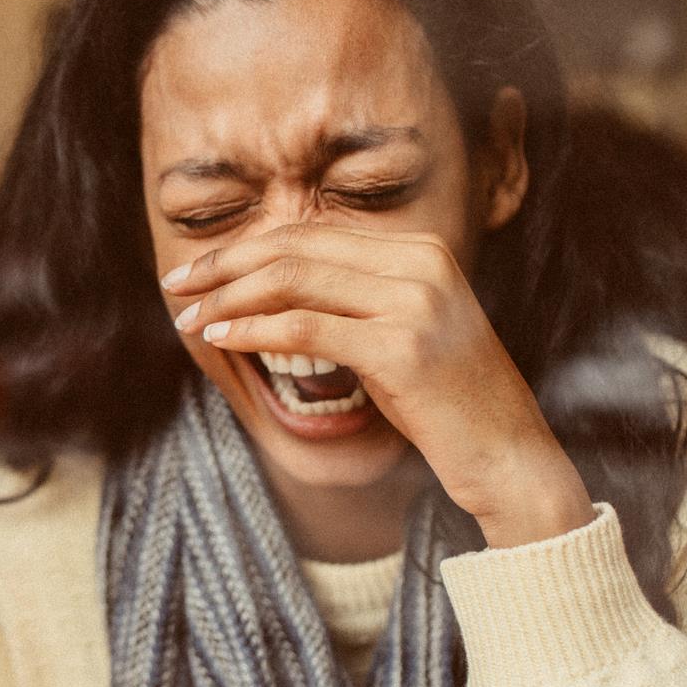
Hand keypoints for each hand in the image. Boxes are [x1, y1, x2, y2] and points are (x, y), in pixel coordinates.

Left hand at [166, 223, 594, 546]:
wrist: (509, 455)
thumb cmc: (446, 403)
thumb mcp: (402, 332)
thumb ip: (352, 298)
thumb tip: (266, 285)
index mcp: (422, 249)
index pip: (313, 231)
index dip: (248, 246)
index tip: (201, 268)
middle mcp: (422, 264)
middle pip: (297, 247)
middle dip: (226, 264)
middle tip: (177, 284)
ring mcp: (415, 303)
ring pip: (293, 281)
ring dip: (229, 297)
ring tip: (190, 316)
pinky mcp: (401, 348)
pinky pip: (304, 329)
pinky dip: (253, 331)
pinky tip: (220, 338)